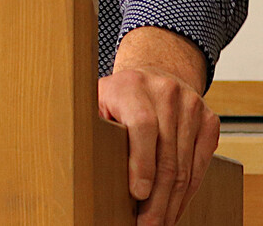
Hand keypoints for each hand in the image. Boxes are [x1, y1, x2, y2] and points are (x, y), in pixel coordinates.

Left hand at [99, 29, 219, 225]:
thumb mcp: (98, 100)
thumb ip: (91, 123)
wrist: (156, 72)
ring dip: (172, 200)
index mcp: (132, 86)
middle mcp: (166, 92)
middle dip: (157, 197)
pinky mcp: (209, 120)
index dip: (141, 163)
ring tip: (159, 221)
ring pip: (185, 165)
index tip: (137, 194)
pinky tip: (176, 206)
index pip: (143, 126)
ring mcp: (192, 105)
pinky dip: (189, 190)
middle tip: (147, 224)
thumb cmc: (119, 95)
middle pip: (166, 154)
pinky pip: (201, 163)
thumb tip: (72, 160)